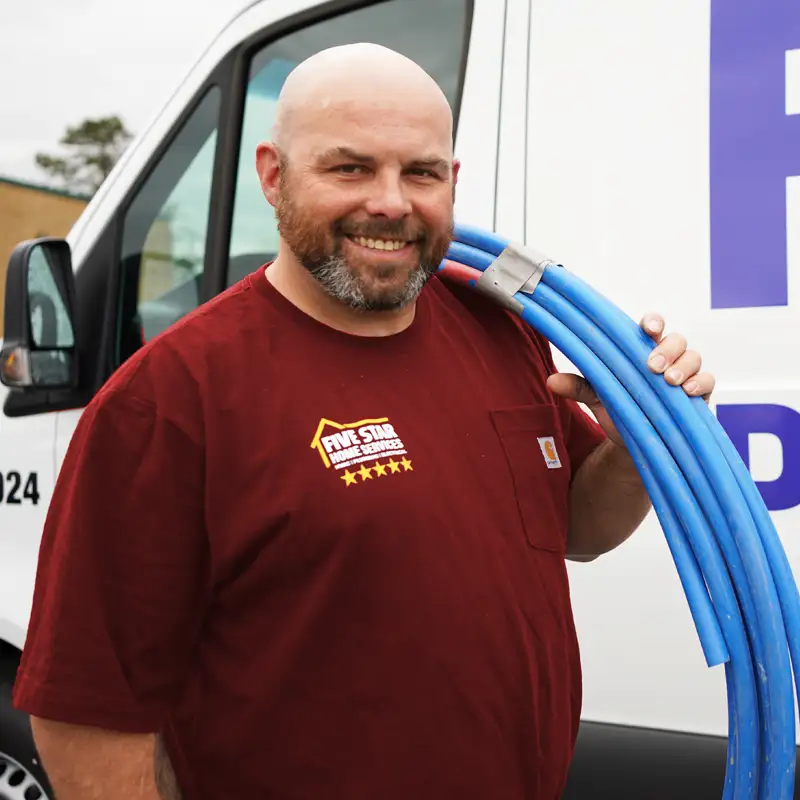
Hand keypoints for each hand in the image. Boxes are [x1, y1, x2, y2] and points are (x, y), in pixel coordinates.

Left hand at [546, 313, 715, 447]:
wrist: (632, 442)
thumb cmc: (617, 408)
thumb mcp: (595, 397)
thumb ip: (578, 386)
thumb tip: (552, 381)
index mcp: (640, 351)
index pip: (651, 328)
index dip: (653, 322)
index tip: (648, 327)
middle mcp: (665, 358)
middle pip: (676, 339)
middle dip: (667, 349)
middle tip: (653, 365)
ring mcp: (684, 375)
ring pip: (694, 357)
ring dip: (684, 366)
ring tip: (670, 380)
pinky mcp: (698, 396)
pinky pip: (709, 381)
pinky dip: (702, 384)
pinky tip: (689, 392)